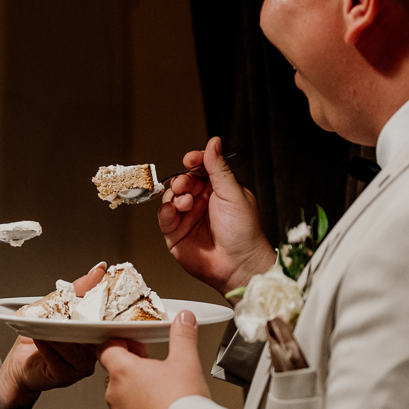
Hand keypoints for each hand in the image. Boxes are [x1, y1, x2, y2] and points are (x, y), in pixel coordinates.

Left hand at [0, 263, 106, 403]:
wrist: (20, 365)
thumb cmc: (39, 337)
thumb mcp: (57, 305)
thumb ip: (79, 288)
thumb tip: (99, 270)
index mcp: (96, 333)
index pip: (108, 320)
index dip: (106, 306)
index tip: (100, 293)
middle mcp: (93, 350)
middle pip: (95, 335)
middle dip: (83, 320)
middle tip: (73, 309)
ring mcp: (82, 365)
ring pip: (77, 350)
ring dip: (61, 335)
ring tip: (49, 325)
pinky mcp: (66, 375)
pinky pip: (60, 360)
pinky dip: (49, 347)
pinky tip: (40, 338)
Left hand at [98, 311, 209, 408]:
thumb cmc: (183, 406)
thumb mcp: (187, 361)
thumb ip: (183, 336)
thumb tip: (183, 319)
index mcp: (124, 372)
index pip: (107, 349)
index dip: (121, 343)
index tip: (136, 345)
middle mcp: (114, 396)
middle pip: (116, 375)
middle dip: (133, 370)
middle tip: (154, 369)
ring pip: (122, 401)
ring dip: (136, 396)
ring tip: (162, 397)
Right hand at [157, 135, 275, 294]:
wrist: (239, 265)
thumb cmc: (244, 233)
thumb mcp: (233, 194)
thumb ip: (218, 169)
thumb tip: (213, 143)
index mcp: (218, 191)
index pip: (201, 169)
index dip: (194, 162)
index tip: (190, 159)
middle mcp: (201, 203)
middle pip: (183, 182)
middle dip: (182, 181)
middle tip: (185, 185)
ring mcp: (188, 218)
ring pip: (171, 199)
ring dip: (175, 196)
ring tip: (186, 202)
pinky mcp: (176, 235)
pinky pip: (165, 218)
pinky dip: (166, 212)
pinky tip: (173, 211)